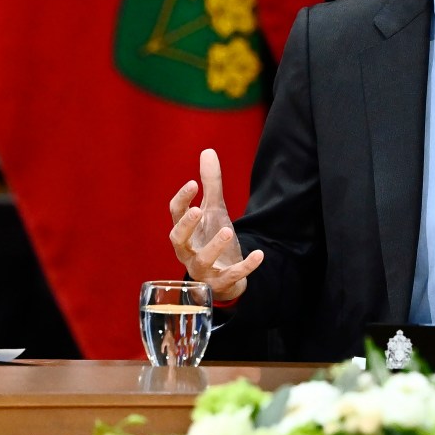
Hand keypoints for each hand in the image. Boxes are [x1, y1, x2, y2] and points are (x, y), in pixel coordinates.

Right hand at [168, 147, 260, 300]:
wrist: (224, 276)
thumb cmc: (211, 238)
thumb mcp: (214, 210)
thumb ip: (211, 184)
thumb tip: (207, 151)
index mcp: (184, 232)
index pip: (175, 214)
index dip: (182, 199)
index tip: (193, 183)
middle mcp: (188, 251)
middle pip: (179, 239)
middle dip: (187, 226)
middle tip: (199, 209)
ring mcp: (203, 269)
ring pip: (202, 260)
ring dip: (214, 246)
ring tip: (228, 230)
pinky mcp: (221, 282)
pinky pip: (231, 276)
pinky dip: (245, 266)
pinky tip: (259, 254)